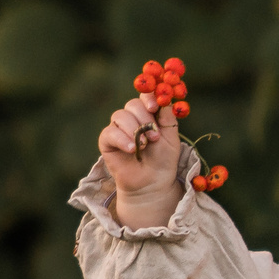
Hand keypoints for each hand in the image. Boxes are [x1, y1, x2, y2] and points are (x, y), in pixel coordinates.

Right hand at [96, 94, 182, 227]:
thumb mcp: (171, 137)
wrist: (153, 182)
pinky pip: (109, 132)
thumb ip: (168, 118)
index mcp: (148, 113)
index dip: (148, 97)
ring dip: (134, 129)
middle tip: (154, 136)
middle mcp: (131, 118)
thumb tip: (165, 98)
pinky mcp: (107, 141)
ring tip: (143, 145)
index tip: (154, 107)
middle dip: (144, 118)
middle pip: (132, 104)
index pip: (145, 96)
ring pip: (120, 116)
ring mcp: (118, 128)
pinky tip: (131, 148)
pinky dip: (121, 139)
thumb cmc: (163, 159)